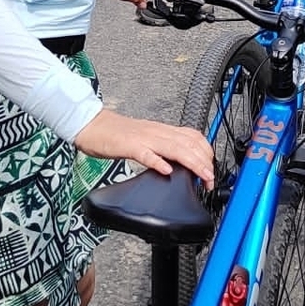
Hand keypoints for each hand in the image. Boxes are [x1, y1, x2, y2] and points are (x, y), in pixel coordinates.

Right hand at [76, 109, 214, 184]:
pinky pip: (145, 153)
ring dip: (192, 163)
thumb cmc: (118, 134)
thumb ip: (164, 149)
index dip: (207, 154)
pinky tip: (166, 171)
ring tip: (202, 176)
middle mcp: (157, 132)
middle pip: (188, 143)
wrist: (92, 125)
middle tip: (211, 180)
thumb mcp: (147, 140)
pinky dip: (158, 162)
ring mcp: (143, 138)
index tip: (211, 171)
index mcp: (162, 131)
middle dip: (204, 162)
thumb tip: (181, 164)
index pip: (194, 137)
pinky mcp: (128, 145)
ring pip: (174, 147)